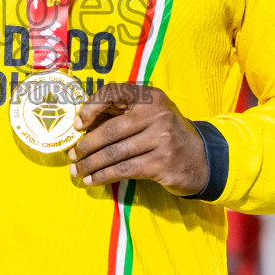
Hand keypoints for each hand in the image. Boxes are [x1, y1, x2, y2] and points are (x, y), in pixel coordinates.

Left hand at [67, 84, 209, 195]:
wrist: (203, 159)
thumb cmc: (167, 134)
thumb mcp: (151, 116)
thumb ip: (122, 114)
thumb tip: (81, 125)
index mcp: (150, 96)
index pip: (113, 93)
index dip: (90, 108)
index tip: (77, 125)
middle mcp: (157, 114)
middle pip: (111, 130)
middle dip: (86, 145)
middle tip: (71, 156)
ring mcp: (162, 139)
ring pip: (115, 153)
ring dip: (91, 164)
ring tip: (77, 172)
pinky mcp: (162, 163)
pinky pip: (124, 170)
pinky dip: (104, 176)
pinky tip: (92, 181)